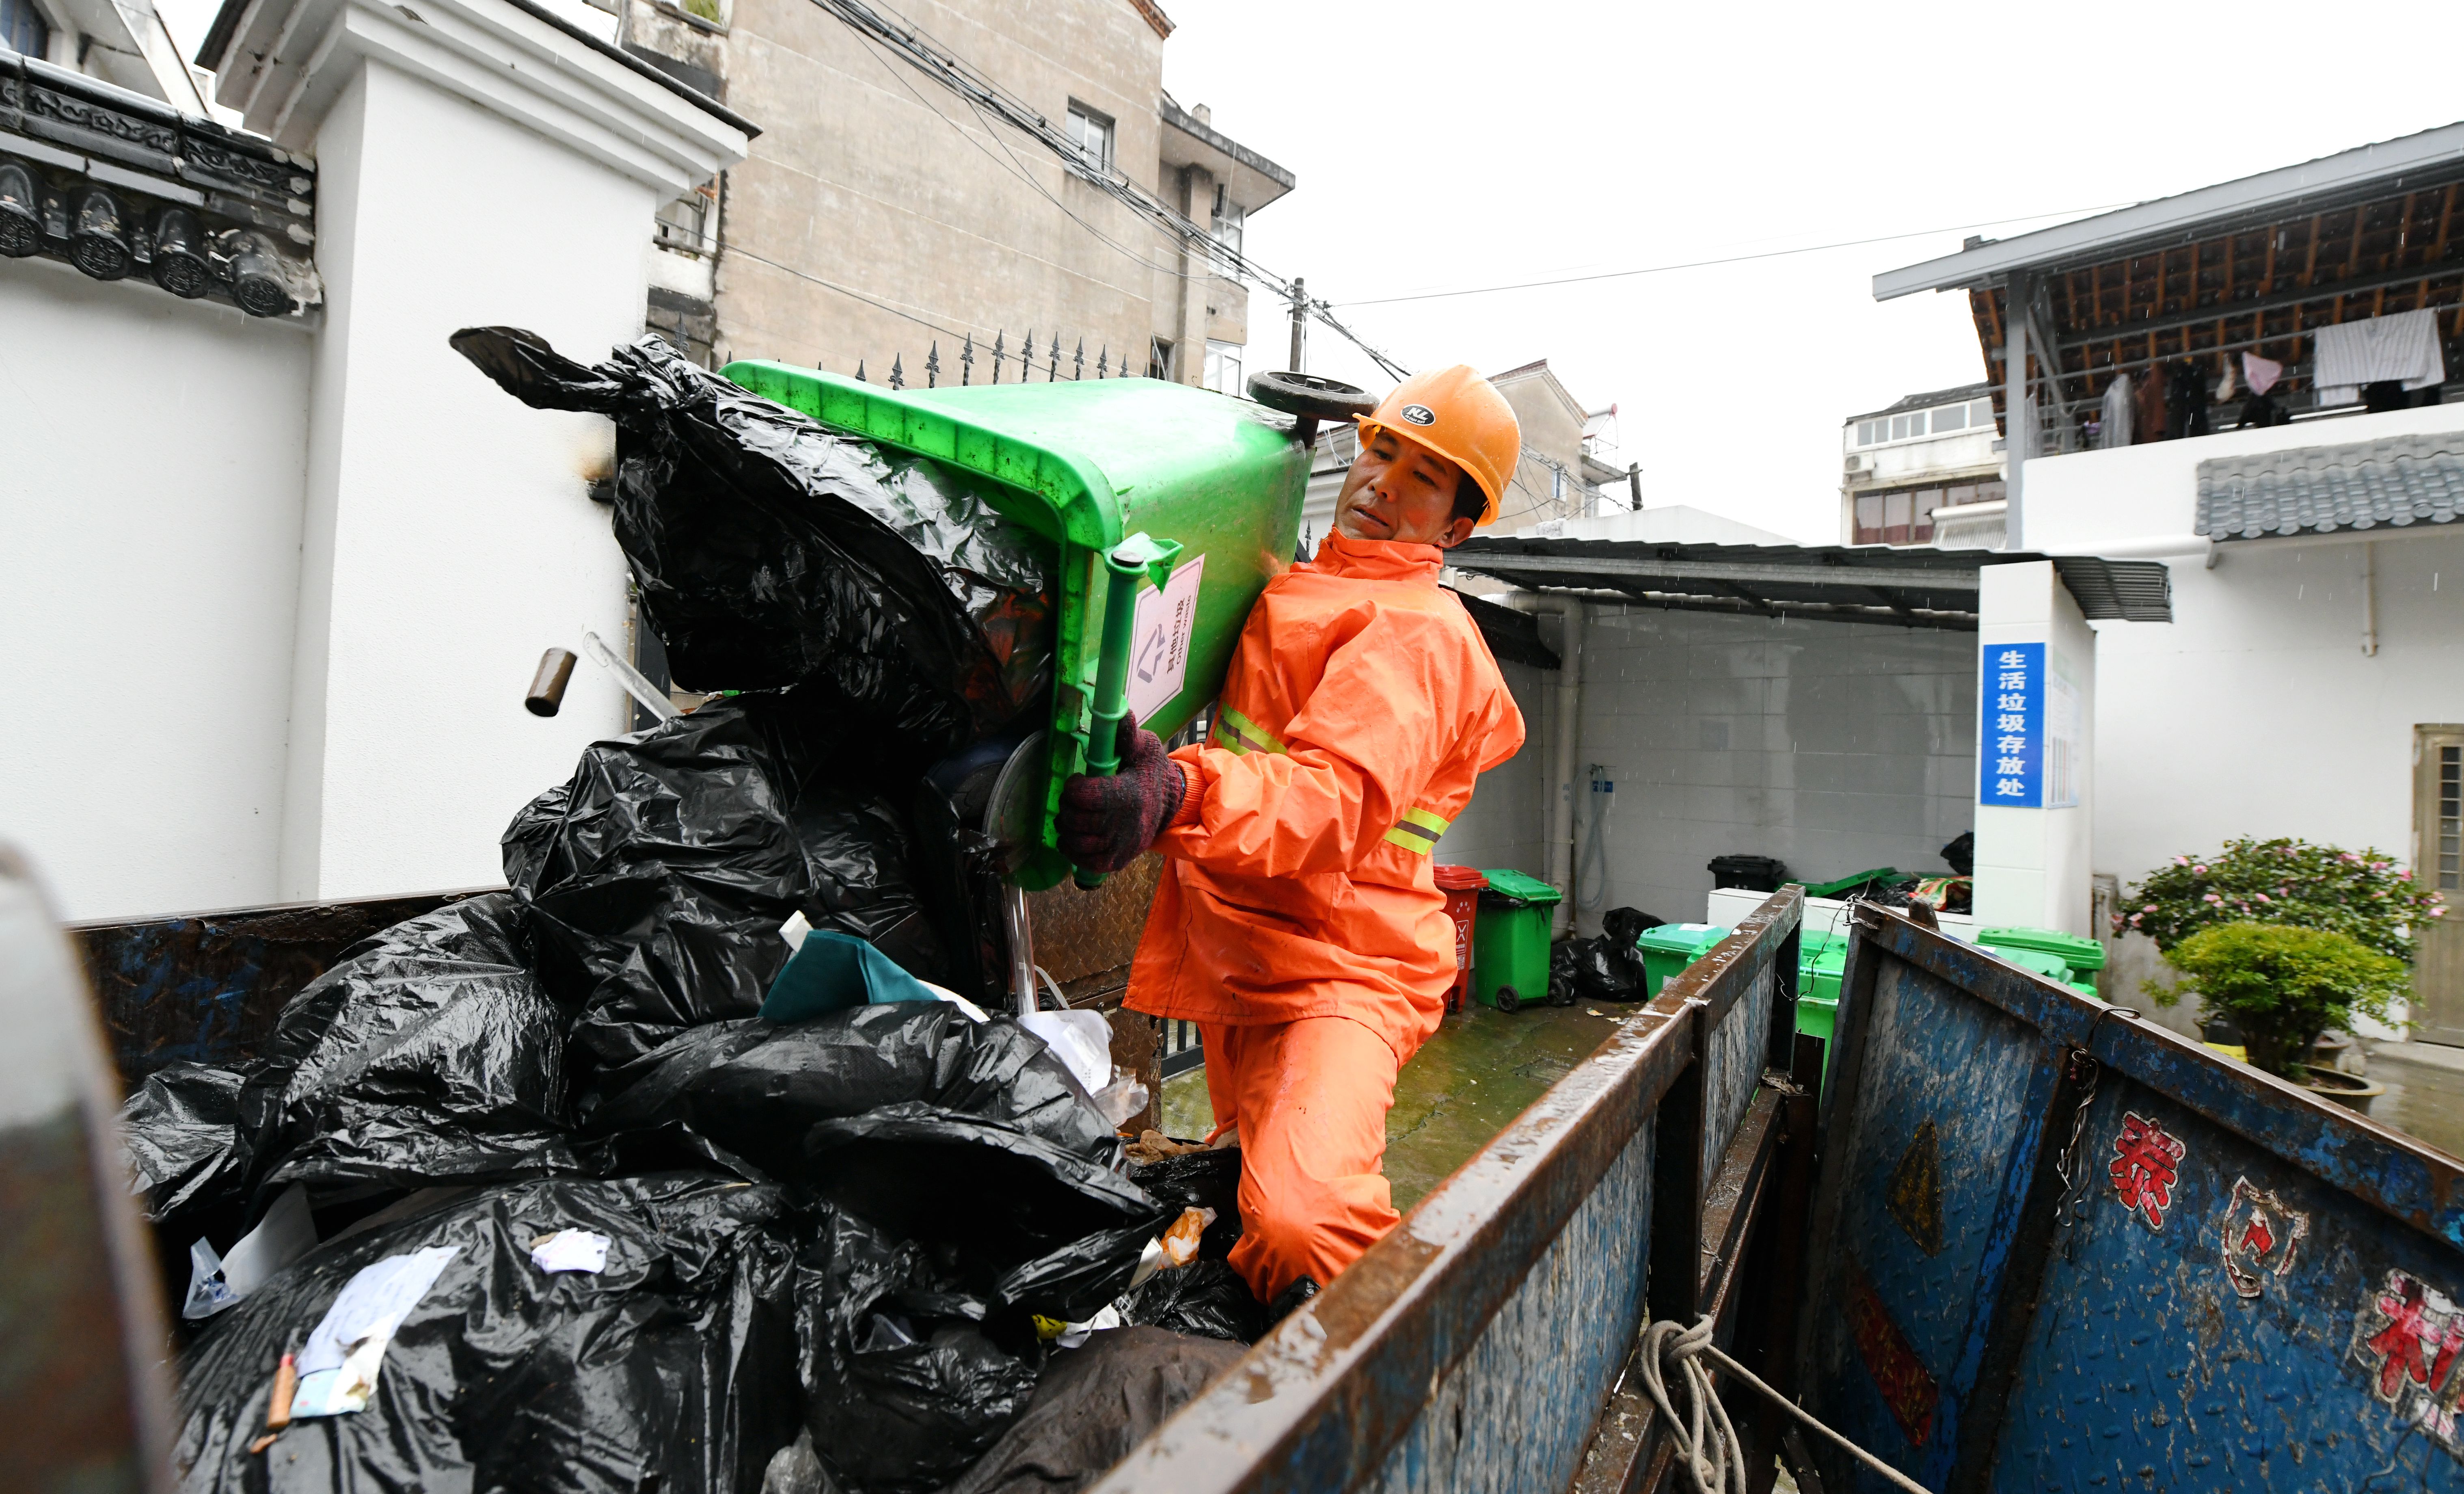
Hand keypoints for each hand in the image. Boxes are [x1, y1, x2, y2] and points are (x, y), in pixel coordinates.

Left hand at [1056, 717, 1185, 873]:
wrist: (1169, 804)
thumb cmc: (1150, 772)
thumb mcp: (1144, 748)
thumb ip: (1127, 734)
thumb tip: (1120, 711)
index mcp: (1129, 794)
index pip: (1085, 796)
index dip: (1073, 787)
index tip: (1077, 780)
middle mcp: (1125, 824)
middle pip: (1076, 820)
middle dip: (1066, 807)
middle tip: (1071, 799)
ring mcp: (1121, 846)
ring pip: (1078, 843)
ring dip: (1066, 830)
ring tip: (1069, 817)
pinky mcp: (1118, 860)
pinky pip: (1087, 863)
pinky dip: (1074, 851)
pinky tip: (1074, 837)